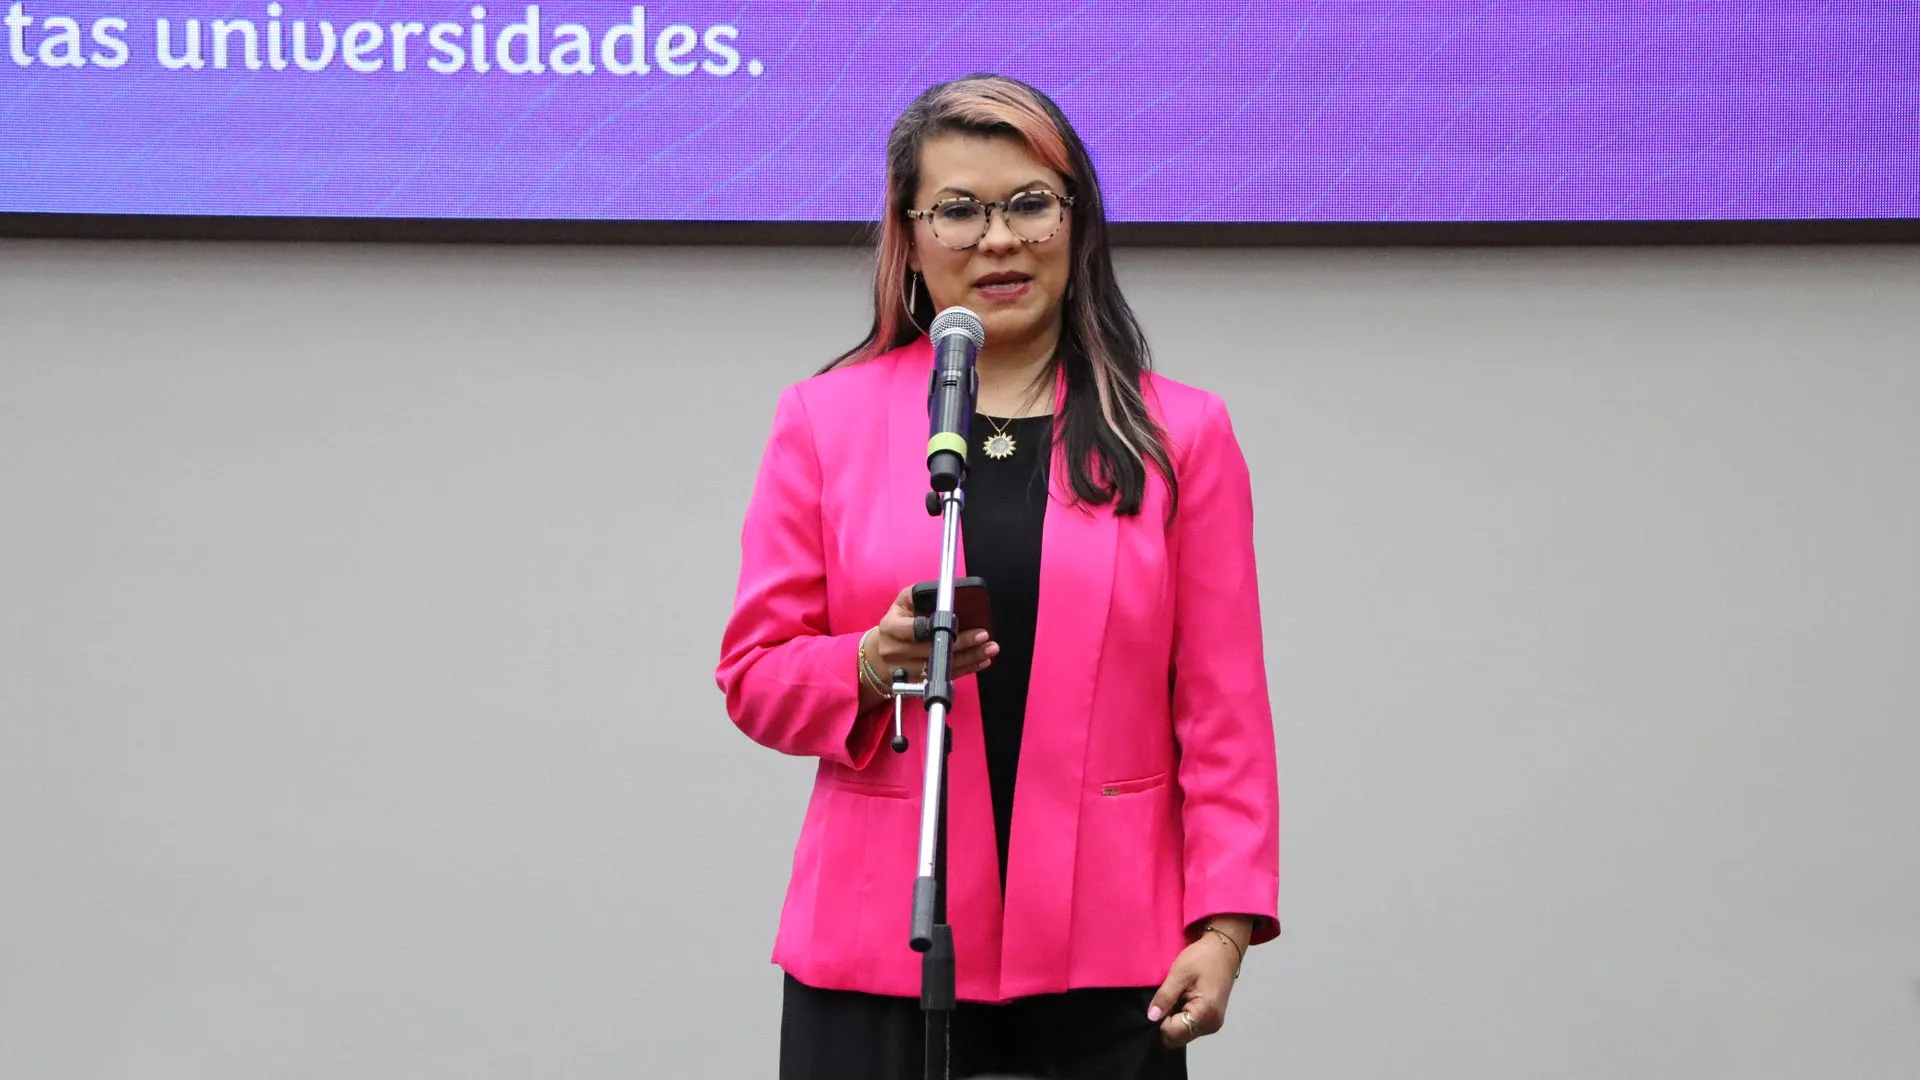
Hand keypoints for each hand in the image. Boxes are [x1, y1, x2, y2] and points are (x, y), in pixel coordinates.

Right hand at [864, 586, 997, 686]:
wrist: (879, 655)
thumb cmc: (896, 624)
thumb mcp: (902, 604)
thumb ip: (919, 595)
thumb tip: (942, 591)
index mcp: (890, 628)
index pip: (915, 629)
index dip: (938, 627)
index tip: (957, 621)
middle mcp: (895, 651)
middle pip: (932, 650)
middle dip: (961, 643)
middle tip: (983, 636)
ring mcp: (906, 671)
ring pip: (941, 667)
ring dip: (969, 658)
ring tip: (988, 649)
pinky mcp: (917, 683)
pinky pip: (945, 677)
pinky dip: (966, 669)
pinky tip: (981, 661)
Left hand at [1148, 919, 1248, 1048]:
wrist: (1224, 949)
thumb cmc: (1203, 958)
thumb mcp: (1179, 973)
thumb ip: (1165, 996)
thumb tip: (1151, 1017)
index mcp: (1205, 1014)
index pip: (1173, 1033)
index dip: (1159, 1021)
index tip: (1157, 1003)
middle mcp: (1211, 1025)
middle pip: (1178, 1037)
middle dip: (1166, 1023)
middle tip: (1163, 1000)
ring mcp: (1213, 1024)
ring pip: (1183, 1033)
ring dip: (1173, 1020)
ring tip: (1172, 998)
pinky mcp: (1211, 1019)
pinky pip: (1190, 1026)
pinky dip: (1181, 1017)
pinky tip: (1180, 1000)